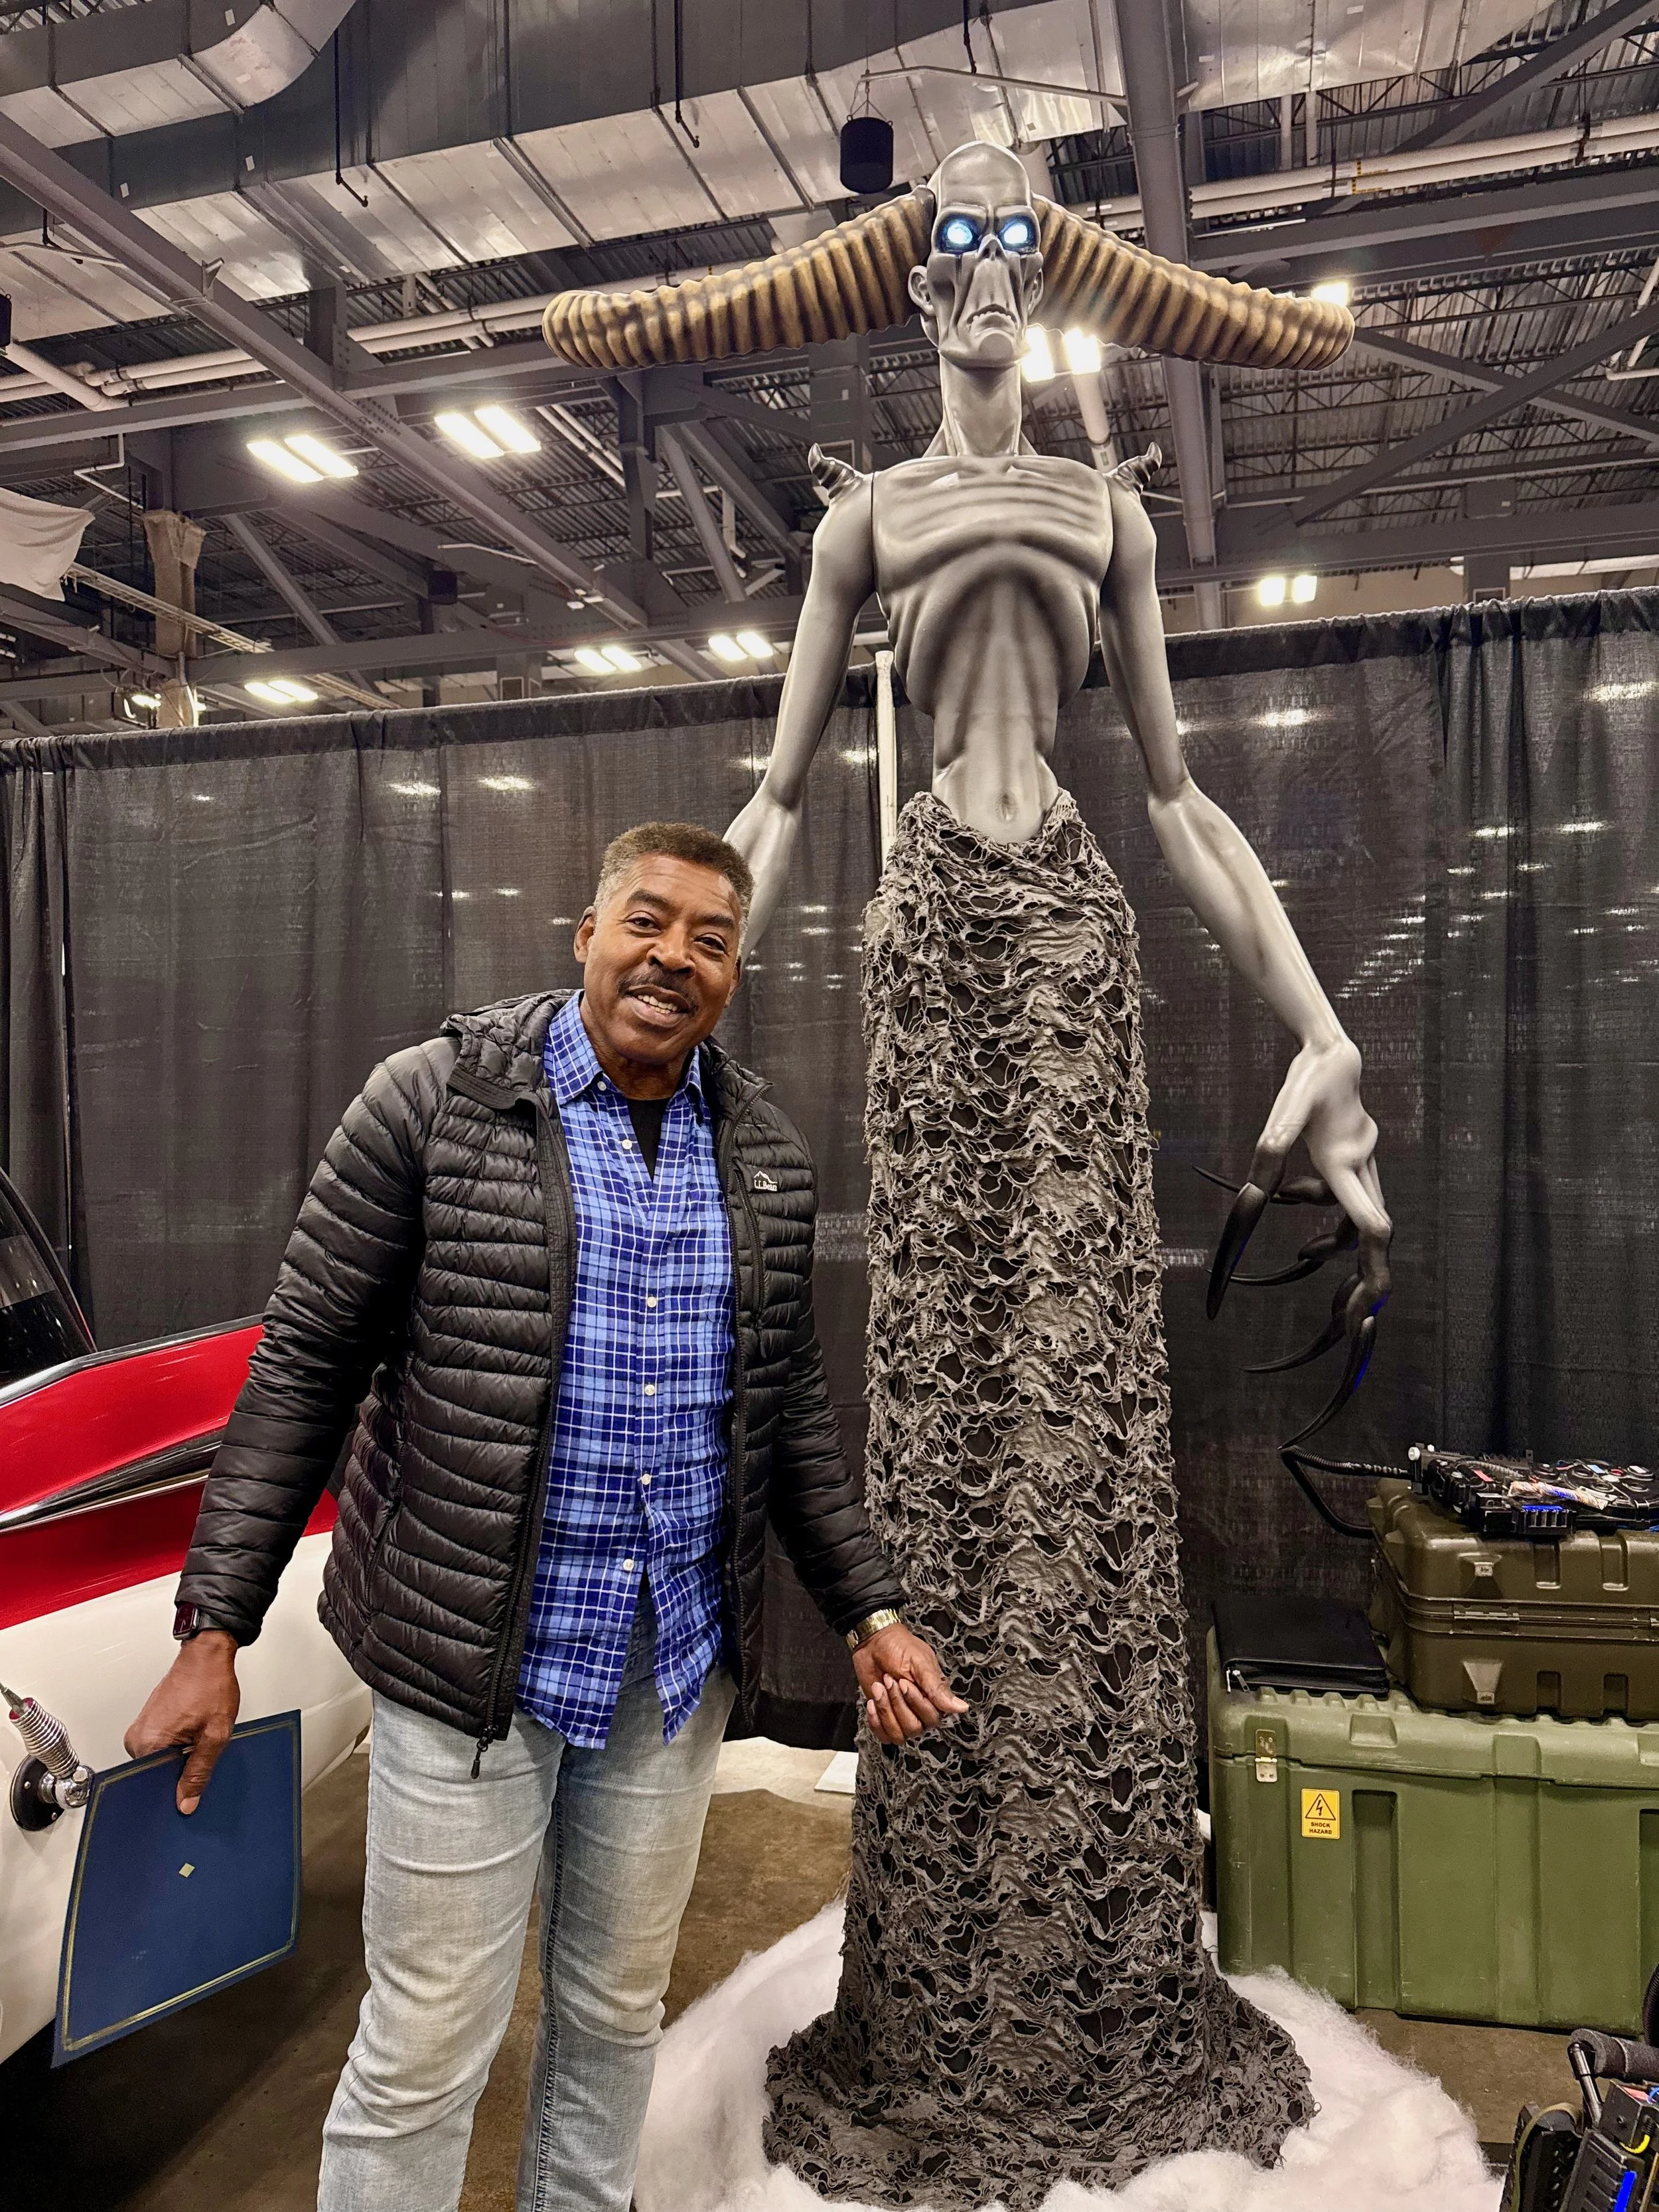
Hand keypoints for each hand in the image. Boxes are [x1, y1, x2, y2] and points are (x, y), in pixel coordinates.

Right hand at [125, 1631, 240, 1813]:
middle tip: (200, 1759)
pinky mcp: (148, 1723)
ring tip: (197, 1742)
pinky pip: (160, 1747)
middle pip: (156, 1774)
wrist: (207, 1654)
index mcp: (147, 1743)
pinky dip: (177, 1748)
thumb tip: (186, 1802)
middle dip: (179, 1775)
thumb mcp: (214, 1734)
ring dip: (179, 1759)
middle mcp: (137, 1737)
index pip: (154, 1787)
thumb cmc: (210, 1684)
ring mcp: (141, 1729)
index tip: (191, 1792)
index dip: (176, 1791)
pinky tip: (192, 1737)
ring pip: (159, 1761)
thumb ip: (199, 1771)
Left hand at [852, 1624, 968, 1744]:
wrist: (873, 1642)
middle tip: (890, 1680)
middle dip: (897, 1703)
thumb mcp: (919, 1663)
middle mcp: (921, 1711)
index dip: (914, 1702)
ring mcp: (902, 1717)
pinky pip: (884, 1736)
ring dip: (885, 1711)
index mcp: (934, 1697)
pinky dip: (875, 1721)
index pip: (932, 1717)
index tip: (903, 1682)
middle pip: (914, 1728)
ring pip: (899, 1735)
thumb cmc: (898, 1647)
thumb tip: (961, 1707)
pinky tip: (873, 1701)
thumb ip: (937, 1688)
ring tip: (880, 1688)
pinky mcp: (885, 1719)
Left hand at [1206, 1034, 1391, 1444]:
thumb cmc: (1308, 1083)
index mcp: (1345, 1165)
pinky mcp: (1356, 1168)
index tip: (1368, 1301)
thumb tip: (1252, 1194)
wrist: (1333, 1056)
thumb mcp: (1284, 1116)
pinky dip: (1328, 1216)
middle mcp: (1362, 1173)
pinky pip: (1348, 1205)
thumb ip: (1270, 1153)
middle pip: (1373, 1237)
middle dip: (1367, 1279)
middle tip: (1357, 1322)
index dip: (1369, 1264)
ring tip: (1306, 1255)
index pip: (1367, 1222)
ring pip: (1359, 1223)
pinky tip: (1295, 1200)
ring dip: (1335, 1245)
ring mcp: (1364, 1171)